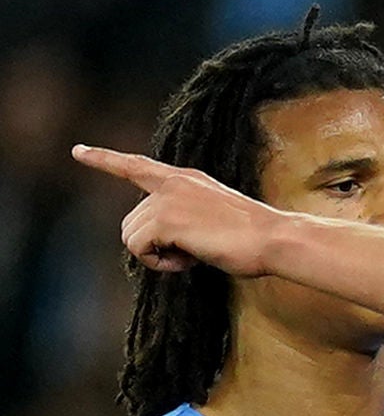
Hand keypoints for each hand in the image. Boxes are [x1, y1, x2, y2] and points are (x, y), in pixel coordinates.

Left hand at [74, 145, 286, 276]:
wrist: (274, 239)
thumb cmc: (257, 239)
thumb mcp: (217, 218)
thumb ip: (187, 218)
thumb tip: (166, 242)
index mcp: (186, 179)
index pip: (137, 166)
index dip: (105, 159)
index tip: (78, 151)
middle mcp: (172, 184)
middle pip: (130, 220)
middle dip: (152, 245)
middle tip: (190, 255)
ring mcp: (166, 200)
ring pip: (130, 236)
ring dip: (156, 256)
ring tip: (192, 257)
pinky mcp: (164, 219)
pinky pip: (138, 248)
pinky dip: (158, 264)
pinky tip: (187, 262)